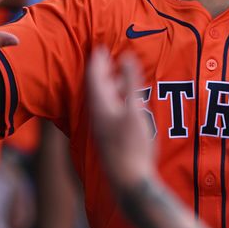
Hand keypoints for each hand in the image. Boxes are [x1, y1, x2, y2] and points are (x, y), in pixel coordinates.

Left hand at [87, 48, 155, 195]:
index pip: (94, 78)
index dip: (97, 61)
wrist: (130, 180)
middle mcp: (98, 116)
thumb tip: (126, 56)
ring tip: (119, 75)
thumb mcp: (134, 110)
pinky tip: (126, 102)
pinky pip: (109, 110)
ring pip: (104, 100)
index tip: (99, 47)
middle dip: (102, 71)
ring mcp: (103, 128)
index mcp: (100, 107)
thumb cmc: (132, 145)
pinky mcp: (110, 137)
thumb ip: (130, 82)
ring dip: (110, 86)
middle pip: (97, 88)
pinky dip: (116, 99)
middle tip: (106, 57)